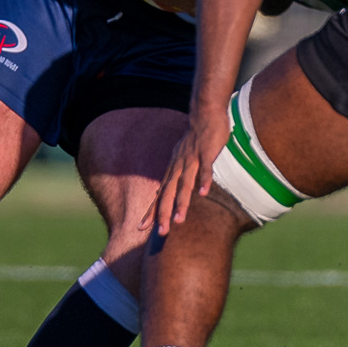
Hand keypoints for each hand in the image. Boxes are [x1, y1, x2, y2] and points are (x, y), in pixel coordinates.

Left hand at [150, 108, 231, 234]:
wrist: (204, 113)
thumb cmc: (196, 138)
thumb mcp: (182, 158)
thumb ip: (179, 174)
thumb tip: (170, 188)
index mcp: (172, 169)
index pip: (159, 194)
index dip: (151, 211)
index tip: (142, 228)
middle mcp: (178, 166)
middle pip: (168, 194)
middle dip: (164, 214)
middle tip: (161, 233)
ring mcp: (191, 159)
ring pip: (184, 184)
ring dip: (182, 202)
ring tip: (179, 220)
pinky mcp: (205, 152)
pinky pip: (204, 169)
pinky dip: (203, 181)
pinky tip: (203, 194)